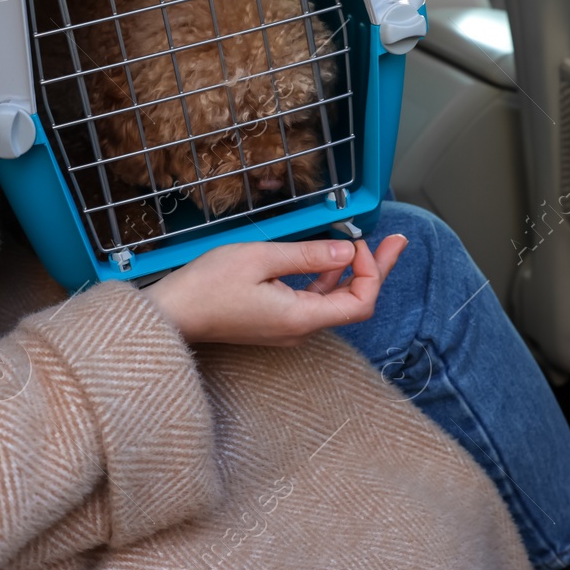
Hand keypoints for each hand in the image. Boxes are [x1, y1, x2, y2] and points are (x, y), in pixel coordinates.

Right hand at [144, 235, 407, 346]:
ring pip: (335, 300)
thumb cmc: (207, 286)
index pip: (361, 303)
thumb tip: (347, 250)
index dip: (370, 271)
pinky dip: (328, 277)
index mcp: (301, 317)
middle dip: (376, 269)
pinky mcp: (276, 321)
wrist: (172, 314)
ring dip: (353, 271)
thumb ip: (308, 255)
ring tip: (371, 243)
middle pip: (354, 303)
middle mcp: (301, 329)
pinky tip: (333, 257)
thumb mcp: (260, 258)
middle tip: (398, 240)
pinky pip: (314, 301)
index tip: (357, 240)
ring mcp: (289, 327)